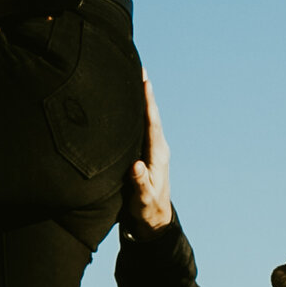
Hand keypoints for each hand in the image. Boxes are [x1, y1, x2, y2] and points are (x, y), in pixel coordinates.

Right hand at [124, 70, 172, 233]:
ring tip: (133, 77)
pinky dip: (136, 112)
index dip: (147, 101)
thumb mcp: (142, 198)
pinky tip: (128, 104)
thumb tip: (136, 166)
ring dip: (140, 99)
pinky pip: (142, 126)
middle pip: (150, 113)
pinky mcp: (146, 152)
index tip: (144, 80)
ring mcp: (153, 149)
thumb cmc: (146, 209)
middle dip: (144, 91)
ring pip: (146, 118)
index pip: (152, 121)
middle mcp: (157, 147)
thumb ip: (139, 183)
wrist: (153, 220)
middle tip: (137, 67)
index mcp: (157, 153)